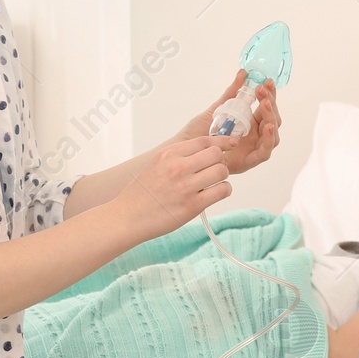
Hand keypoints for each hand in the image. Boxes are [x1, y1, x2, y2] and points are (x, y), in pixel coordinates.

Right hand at [111, 136, 237, 240]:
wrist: (128, 216)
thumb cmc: (142, 193)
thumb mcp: (156, 164)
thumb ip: (178, 157)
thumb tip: (206, 151)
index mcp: (169, 154)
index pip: (204, 140)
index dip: (221, 141)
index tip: (230, 144)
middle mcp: (178, 167)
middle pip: (216, 154)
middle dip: (221, 161)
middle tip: (215, 170)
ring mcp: (186, 186)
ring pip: (222, 171)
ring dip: (223, 177)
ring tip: (214, 183)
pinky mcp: (193, 205)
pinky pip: (222, 191)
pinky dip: (223, 191)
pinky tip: (215, 194)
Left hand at [169, 69, 281, 175]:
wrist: (185, 151)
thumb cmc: (199, 134)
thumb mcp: (217, 109)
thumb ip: (231, 93)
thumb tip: (242, 73)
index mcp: (249, 123)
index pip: (266, 108)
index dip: (269, 95)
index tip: (267, 82)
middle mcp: (254, 136)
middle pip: (272, 120)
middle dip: (270, 103)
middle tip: (262, 90)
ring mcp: (252, 149)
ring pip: (272, 135)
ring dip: (272, 118)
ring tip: (265, 104)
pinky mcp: (248, 161)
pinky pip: (264, 153)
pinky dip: (269, 139)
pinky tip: (268, 126)